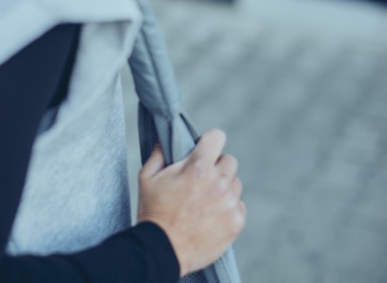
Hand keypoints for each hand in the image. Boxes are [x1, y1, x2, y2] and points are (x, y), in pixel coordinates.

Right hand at [137, 129, 245, 275]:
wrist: (162, 251)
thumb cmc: (153, 213)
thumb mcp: (147, 177)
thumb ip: (159, 153)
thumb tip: (166, 141)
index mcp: (198, 167)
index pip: (217, 137)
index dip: (210, 141)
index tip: (205, 148)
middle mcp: (217, 182)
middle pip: (229, 161)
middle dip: (217, 166)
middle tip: (203, 180)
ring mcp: (229, 202)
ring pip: (235, 184)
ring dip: (224, 188)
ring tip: (206, 201)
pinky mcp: (236, 221)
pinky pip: (239, 205)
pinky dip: (228, 208)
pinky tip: (212, 216)